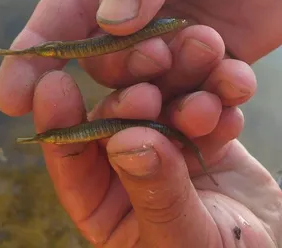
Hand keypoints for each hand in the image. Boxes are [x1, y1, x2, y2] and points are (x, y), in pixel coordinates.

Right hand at [0, 0, 271, 115]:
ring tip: (206, 88)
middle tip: (158, 60)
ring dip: (174, 96)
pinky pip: (204, 97)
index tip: (12, 96)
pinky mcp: (214, 67)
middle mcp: (138, 17)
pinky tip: (236, 83)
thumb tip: (110, 19)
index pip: (63, 16)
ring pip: (154, 90)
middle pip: (107, 64)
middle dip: (126, 74)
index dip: (35, 56)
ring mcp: (176, 46)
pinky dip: (216, 101)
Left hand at [32, 71, 281, 246]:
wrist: (270, 247)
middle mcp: (129, 164)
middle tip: (146, 94)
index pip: (72, 158)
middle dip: (130, 102)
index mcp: (104, 201)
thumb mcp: (185, 240)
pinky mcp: (201, 130)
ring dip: (185, 89)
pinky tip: (232, 92)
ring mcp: (166, 142)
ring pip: (165, 103)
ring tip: (203, 92)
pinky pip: (206, 103)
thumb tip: (128, 143)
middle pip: (119, 121)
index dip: (60, 122)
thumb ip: (158, 195)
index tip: (53, 84)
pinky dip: (219, 95)